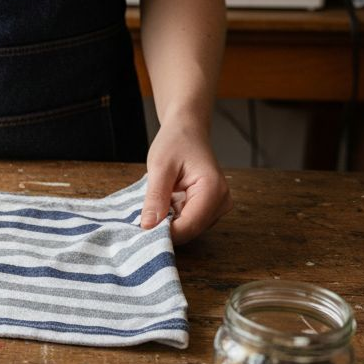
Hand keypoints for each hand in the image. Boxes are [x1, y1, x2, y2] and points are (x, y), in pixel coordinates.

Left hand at [140, 121, 231, 243]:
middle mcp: (221, 201)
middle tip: (143, 218)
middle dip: (166, 229)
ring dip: (169, 223)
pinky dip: (173, 218)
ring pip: (189, 229)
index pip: (189, 226)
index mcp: (213, 190)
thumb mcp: (160, 167)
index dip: (165, 233)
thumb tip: (148, 226)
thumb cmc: (176, 142)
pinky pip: (189, 221)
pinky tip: (164, 205)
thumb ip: (156, 197)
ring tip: (155, 206)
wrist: (187, 130)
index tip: (142, 230)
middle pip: (190, 230)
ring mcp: (218, 206)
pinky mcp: (210, 208)